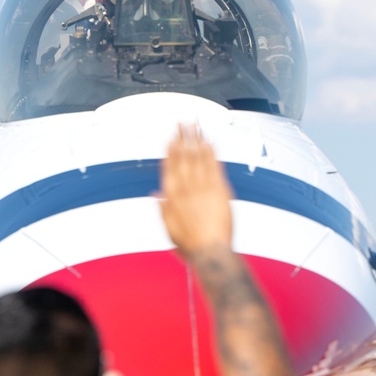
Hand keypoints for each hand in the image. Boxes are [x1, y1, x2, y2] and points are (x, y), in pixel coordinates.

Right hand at [159, 125, 232, 255]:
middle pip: (183, 157)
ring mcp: (203, 187)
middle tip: (182, 123)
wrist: (211, 252)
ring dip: (196, 138)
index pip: (169, 167)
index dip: (170, 151)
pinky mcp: (220, 190)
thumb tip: (155, 196)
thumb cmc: (190, 245)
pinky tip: (210, 141)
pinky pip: (215, 165)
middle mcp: (186, 188)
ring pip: (198, 157)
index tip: (171, 138)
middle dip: (182, 138)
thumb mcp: (169, 228)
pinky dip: (212, 152)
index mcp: (172, 196)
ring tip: (195, 125)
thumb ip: (162, 208)